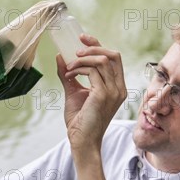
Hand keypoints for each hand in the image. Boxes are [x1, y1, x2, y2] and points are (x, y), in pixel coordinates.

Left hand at [56, 34, 126, 151]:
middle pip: (113, 55)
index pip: (113, 58)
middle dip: (94, 46)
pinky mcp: (103, 95)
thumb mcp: (73, 92)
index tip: (81, 38)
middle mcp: (119, 88)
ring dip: (82, 60)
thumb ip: (69, 75)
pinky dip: (79, 69)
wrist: (81, 141)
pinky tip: (69, 76)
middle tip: (75, 48)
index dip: (98, 45)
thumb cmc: (79, 120)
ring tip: (69, 68)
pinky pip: (93, 71)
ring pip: (102, 61)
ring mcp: (114, 91)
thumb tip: (60, 57)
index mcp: (116, 87)